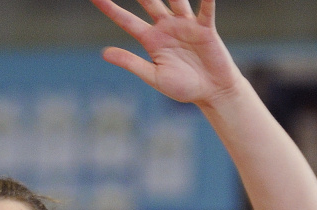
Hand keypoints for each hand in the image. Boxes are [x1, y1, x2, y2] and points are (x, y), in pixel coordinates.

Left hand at [91, 0, 241, 105]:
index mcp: (151, 39)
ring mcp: (185, 24)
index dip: (109, 7)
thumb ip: (131, 62)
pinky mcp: (205, 27)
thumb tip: (104, 53)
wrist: (212, 92)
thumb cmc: (183, 87)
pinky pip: (205, 8)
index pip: (125, 20)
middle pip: (148, 0)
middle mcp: (166, 27)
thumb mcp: (153, 76)